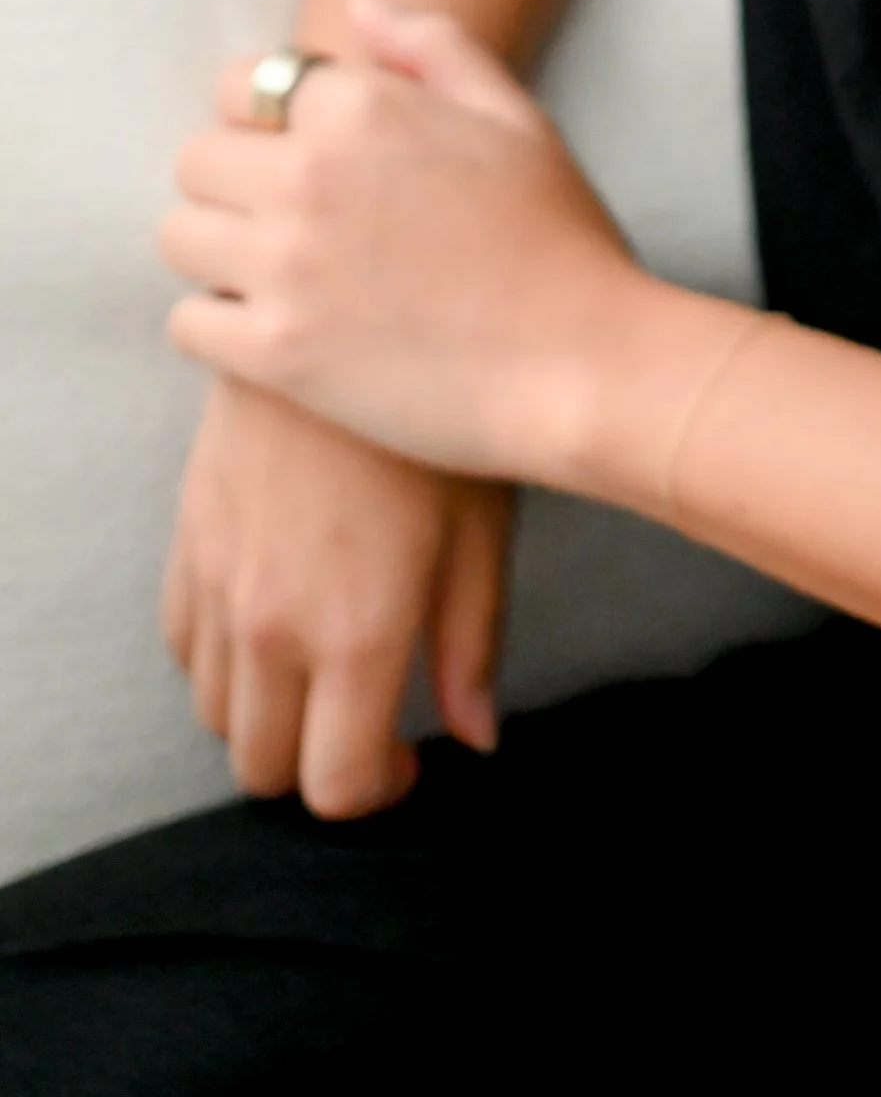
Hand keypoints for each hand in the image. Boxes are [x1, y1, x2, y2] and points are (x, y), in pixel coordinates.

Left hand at [160, 0, 650, 478]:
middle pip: (196, 160)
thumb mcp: (516, 117)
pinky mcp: (275, 353)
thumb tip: (355, 5)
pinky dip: (220, 327)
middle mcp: (309, 176)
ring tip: (280, 275)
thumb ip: (432, 46)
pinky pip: (187, 323)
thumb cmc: (559, 240)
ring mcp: (286, 266)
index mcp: (364, 107)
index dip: (265, 119)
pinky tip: (279, 329)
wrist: (583, 366)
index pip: (238, 85)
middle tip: (291, 222)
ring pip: (180, 237)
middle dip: (235, 185)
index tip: (300, 155)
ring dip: (219, 253)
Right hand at [162, 377, 512, 813]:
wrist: (355, 306)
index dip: (378, 790)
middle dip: (315, 762)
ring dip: (265, 711)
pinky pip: (183, 642)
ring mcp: (221, 580)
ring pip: (213, 712)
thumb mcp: (481, 527)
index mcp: (357, 631)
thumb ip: (471, 643)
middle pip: (262, 766)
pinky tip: (275, 615)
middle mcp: (275, 621)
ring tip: (324, 664)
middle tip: (366, 718)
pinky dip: (221, 656)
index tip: (409, 756)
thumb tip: (475, 736)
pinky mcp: (190, 534)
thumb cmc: (443, 412)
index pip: (338, 783)